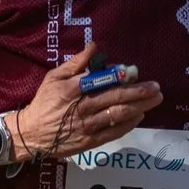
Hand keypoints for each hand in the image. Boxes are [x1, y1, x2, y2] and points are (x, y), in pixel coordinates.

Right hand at [17, 46, 163, 160]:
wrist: (31, 133)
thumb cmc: (44, 102)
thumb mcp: (54, 77)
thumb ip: (75, 63)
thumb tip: (94, 47)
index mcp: (73, 89)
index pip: (101, 81)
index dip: (120, 76)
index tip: (135, 72)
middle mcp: (83, 107)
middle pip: (115, 98)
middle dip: (139, 92)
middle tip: (157, 87)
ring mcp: (88, 126)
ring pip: (118, 115)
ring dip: (140, 107)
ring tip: (155, 100)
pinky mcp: (90, 141)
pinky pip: (114, 132)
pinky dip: (129, 124)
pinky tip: (140, 116)